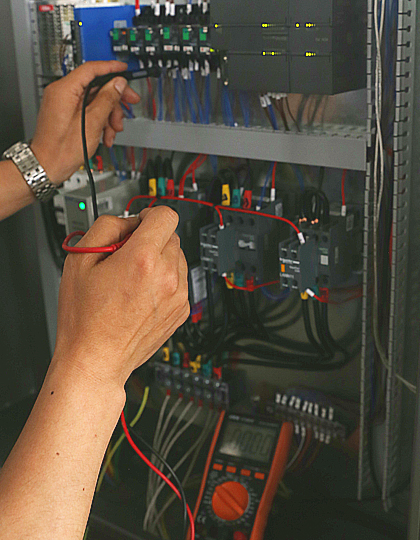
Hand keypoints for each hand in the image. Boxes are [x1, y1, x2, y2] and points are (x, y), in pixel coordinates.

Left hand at [31, 61, 139, 185]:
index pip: (91, 69)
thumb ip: (107, 99)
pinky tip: (105, 134)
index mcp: (64, 90)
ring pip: (95, 100)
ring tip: (113, 130)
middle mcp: (62, 93)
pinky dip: (100, 120)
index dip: (111, 68)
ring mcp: (64, 103)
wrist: (49, 166)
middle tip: (129, 103)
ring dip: (109, 114)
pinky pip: (88, 110)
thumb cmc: (63, 149)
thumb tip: (117, 84)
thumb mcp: (92, 122)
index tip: (124, 69)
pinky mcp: (67, 114)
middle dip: (114, 98)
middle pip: (96, 86)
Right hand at [53, 207, 189, 387]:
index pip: (166, 215)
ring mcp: (178, 295)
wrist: (96, 359)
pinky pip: (179, 281)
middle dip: (151, 239)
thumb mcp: (80, 260)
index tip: (140, 223)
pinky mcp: (182, 310)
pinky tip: (141, 295)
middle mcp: (167, 276)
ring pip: (178, 258)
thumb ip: (107, 227)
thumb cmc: (85, 318)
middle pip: (171, 236)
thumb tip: (129, 220)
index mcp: (143, 259)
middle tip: (126, 256)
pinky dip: (165, 281)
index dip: (150, 214)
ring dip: (160, 260)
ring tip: (133, 280)